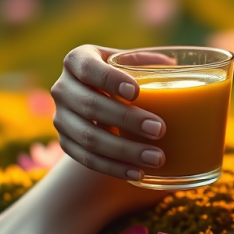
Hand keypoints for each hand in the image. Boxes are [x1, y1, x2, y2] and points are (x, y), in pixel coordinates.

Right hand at [50, 45, 167, 180]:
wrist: (96, 102)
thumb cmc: (120, 77)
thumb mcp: (128, 63)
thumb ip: (148, 62)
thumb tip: (172, 65)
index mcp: (77, 60)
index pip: (87, 68)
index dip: (109, 79)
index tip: (136, 91)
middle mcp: (62, 88)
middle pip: (89, 105)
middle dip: (126, 119)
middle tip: (159, 129)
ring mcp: (60, 118)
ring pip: (88, 138)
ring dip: (124, 150)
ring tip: (156, 158)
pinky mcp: (65, 143)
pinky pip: (87, 159)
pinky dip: (114, 168)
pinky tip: (138, 173)